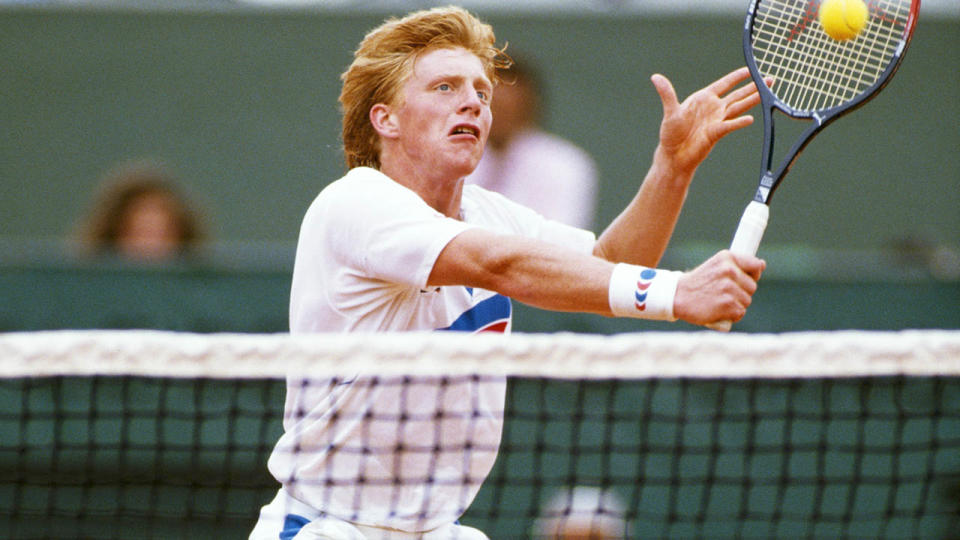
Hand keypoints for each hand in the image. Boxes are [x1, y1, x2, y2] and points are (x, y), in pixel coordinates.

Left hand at [652, 67, 766, 175]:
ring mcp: (717, 120)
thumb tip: (655, 77)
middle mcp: (714, 108)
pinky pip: (729, 125)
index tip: (751, 69)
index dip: (737, 76)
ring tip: (767, 93)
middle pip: (738, 94)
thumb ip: (667, 94)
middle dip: (753, 86)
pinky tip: (749, 119)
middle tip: (770, 79)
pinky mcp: (716, 133)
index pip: (724, 84)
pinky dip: (738, 122)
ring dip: (753, 100)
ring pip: (739, 107)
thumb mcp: (670, 111)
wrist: (673, 154)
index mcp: (704, 98)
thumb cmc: (671, 133)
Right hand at [673, 250, 765, 325]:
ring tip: (719, 302)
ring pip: (746, 301)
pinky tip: (719, 311)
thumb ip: (737, 265)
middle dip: (741, 292)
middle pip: (752, 287)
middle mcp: (729, 271)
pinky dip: (732, 315)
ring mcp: (728, 288)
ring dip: (736, 305)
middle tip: (723, 293)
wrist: (676, 296)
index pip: (755, 265)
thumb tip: (762, 264)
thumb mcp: (715, 266)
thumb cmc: (698, 283)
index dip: (752, 275)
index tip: (744, 279)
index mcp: (727, 258)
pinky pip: (740, 313)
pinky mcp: (727, 305)